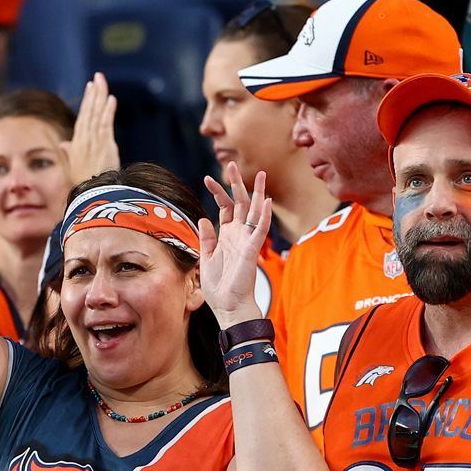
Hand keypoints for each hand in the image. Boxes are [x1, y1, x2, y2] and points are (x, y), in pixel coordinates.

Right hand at [63, 72, 118, 185]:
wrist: (91, 194)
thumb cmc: (83, 182)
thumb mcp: (74, 165)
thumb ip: (70, 151)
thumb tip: (63, 143)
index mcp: (78, 142)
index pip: (84, 117)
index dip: (87, 101)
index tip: (90, 87)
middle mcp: (85, 139)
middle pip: (89, 111)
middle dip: (94, 93)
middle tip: (97, 77)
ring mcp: (95, 141)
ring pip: (97, 114)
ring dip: (100, 97)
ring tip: (102, 81)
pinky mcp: (105, 145)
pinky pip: (106, 124)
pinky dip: (108, 111)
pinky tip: (111, 98)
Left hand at [198, 162, 270, 325]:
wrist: (227, 306)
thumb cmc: (218, 287)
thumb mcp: (206, 258)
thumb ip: (207, 238)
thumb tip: (204, 219)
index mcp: (227, 236)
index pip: (225, 208)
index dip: (218, 192)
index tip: (207, 178)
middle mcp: (239, 235)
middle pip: (240, 203)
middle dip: (236, 184)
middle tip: (231, 164)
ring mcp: (247, 241)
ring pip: (255, 212)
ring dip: (258, 193)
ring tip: (261, 174)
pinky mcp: (252, 250)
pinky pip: (261, 230)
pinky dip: (265, 216)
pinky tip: (267, 201)